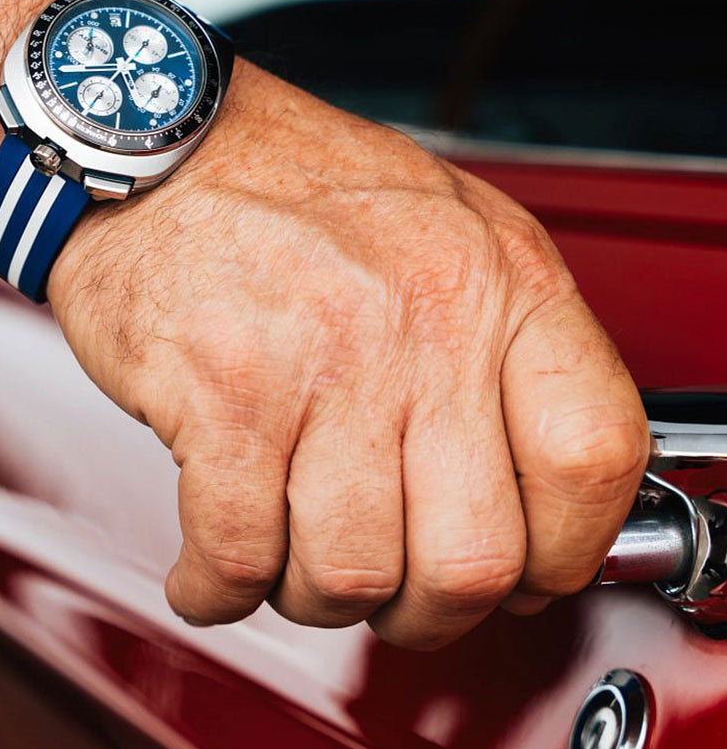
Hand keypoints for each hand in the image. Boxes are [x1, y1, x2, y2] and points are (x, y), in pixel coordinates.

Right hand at [50, 60, 647, 647]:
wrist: (158, 140)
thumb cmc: (289, 184)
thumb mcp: (443, 223)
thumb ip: (502, 340)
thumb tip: (524, 483)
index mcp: (494, 279)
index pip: (590, 458)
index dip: (563, 548)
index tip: (523, 569)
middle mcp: (420, 323)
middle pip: (471, 557)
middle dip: (426, 608)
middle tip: (392, 590)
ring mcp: (320, 364)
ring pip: (349, 575)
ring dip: (314, 598)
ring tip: (289, 561)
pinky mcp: (221, 396)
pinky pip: (237, 554)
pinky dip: (218, 589)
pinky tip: (211, 569)